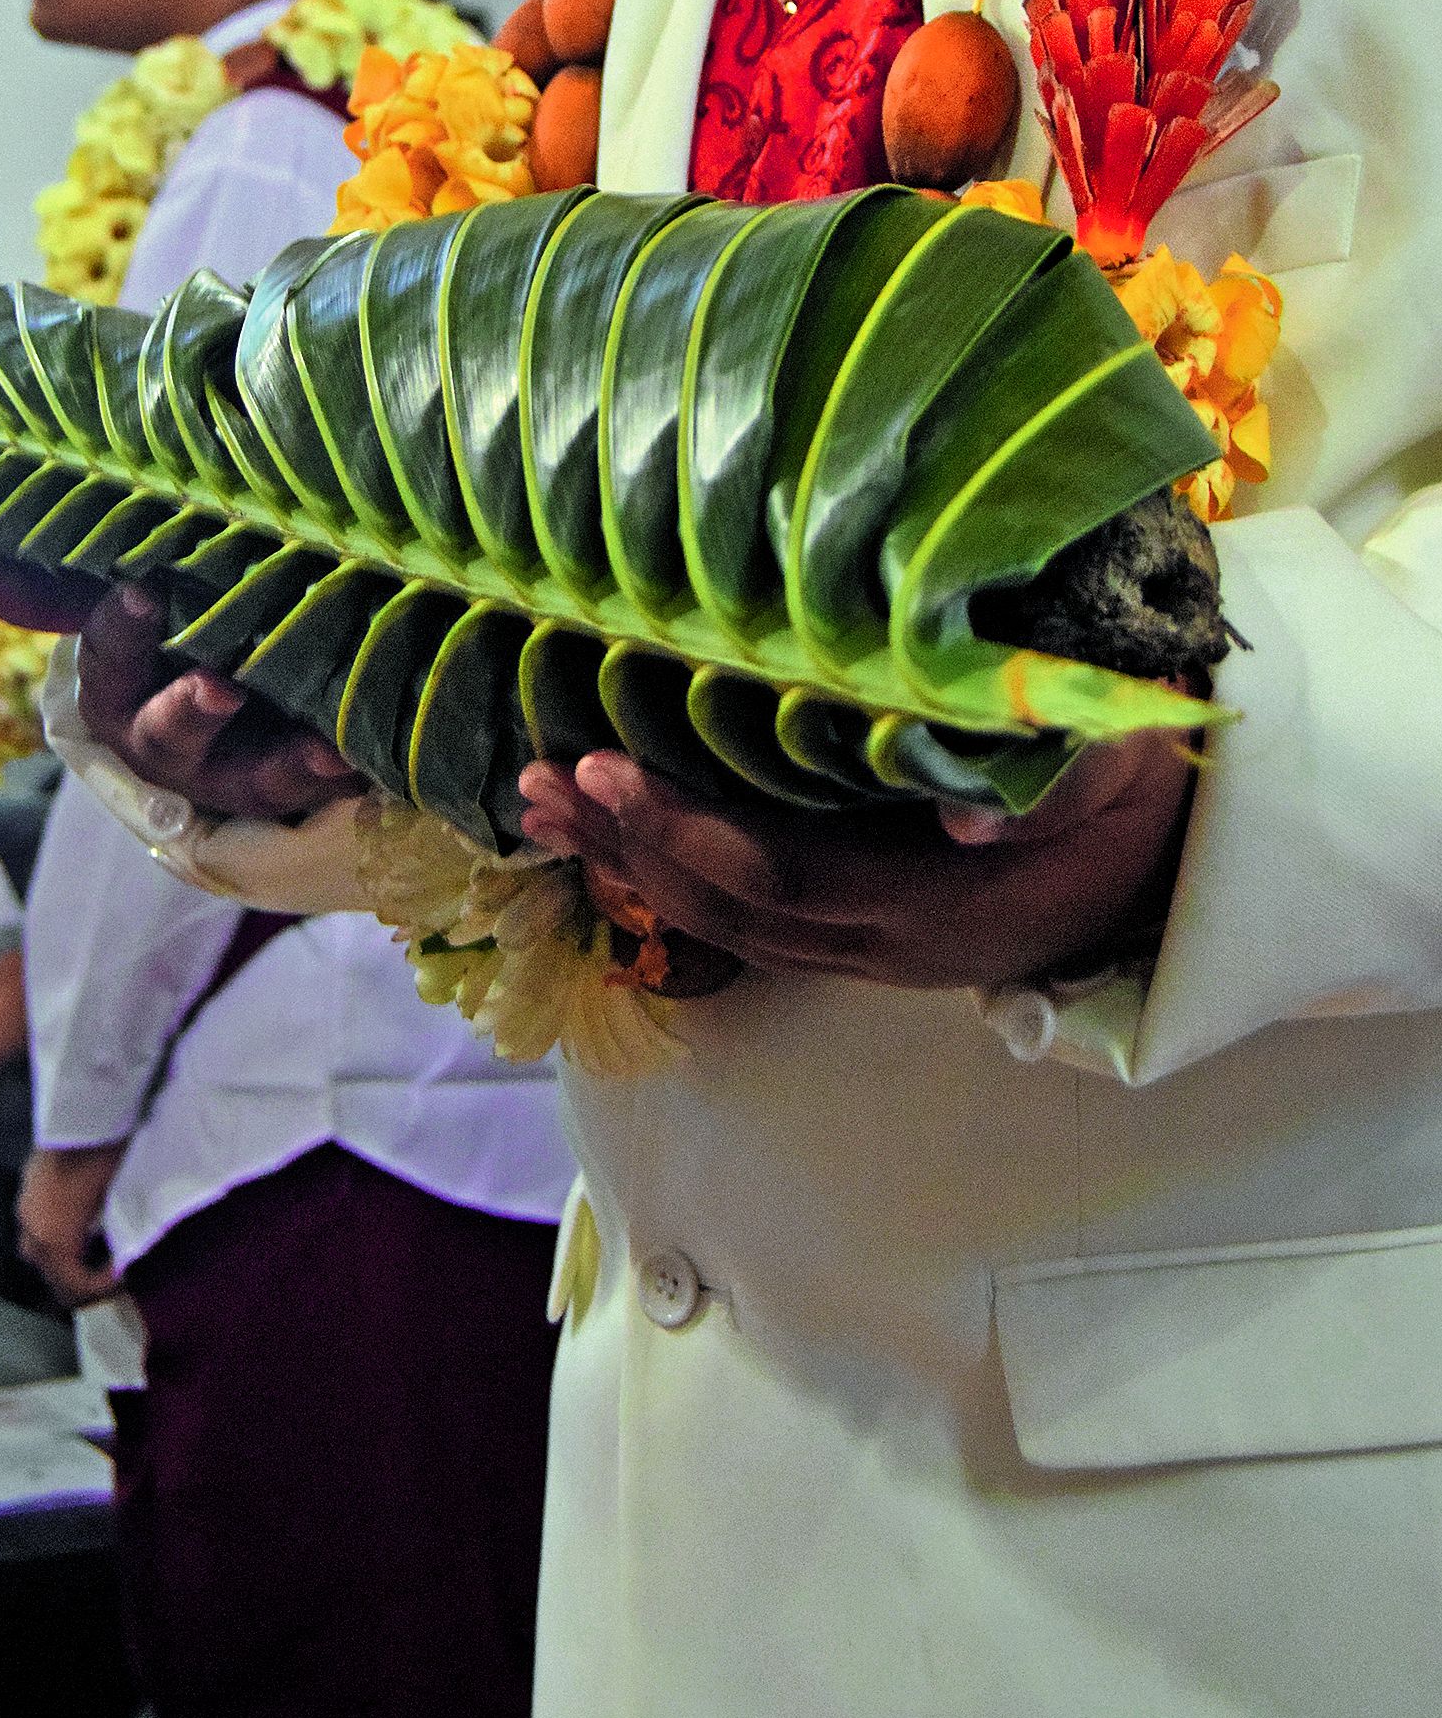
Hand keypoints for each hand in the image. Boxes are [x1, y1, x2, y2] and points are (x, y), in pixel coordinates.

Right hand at [0, 558, 360, 820]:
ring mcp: (234, 770)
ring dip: (276, 764)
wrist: (250, 680)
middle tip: (218, 686)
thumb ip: (55, 585)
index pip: (104, 668)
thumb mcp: (127, 600)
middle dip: (186, 714)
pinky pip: (314, 791)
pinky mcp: (294, 783)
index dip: (117, 635)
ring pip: (243, 779)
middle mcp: (170, 741)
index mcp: (120, 694)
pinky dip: (333, 775)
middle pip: (164, 738)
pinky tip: (359, 754)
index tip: (142, 593)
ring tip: (314, 746)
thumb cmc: (171, 628)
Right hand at [16, 1144, 123, 1310]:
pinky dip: (51, 1236)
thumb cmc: (103, 1157)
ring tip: (87, 1253)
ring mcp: (25, 1207)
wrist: (82, 1111)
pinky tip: (73, 1225)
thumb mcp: (115, 1202)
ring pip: (36, 1250)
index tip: (120, 1274)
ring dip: (60, 1260)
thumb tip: (117, 1254)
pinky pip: (34, 1225)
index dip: (98, 1286)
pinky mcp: (25, 1187)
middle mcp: (32, 1228)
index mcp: (54, 1238)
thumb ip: (110, 1238)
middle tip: (103, 1275)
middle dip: (76, 1279)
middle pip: (49, 1272)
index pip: (72, 1282)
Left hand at [516, 728, 1195, 992]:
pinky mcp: (864, 937)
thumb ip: (1052, 780)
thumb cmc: (1140, 793)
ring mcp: (871, 952)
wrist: (1182, 869)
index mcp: (935, 906)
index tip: (604, 771)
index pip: (780, 878)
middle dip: (624, 848)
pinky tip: (616, 832)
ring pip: (724, 925)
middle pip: (726, 911)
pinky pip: (747, 920)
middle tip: (535, 781)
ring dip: (629, 865)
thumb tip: (973, 806)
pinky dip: (672, 874)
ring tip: (544, 803)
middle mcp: (887, 948)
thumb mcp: (1116, 764)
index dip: (686, 832)